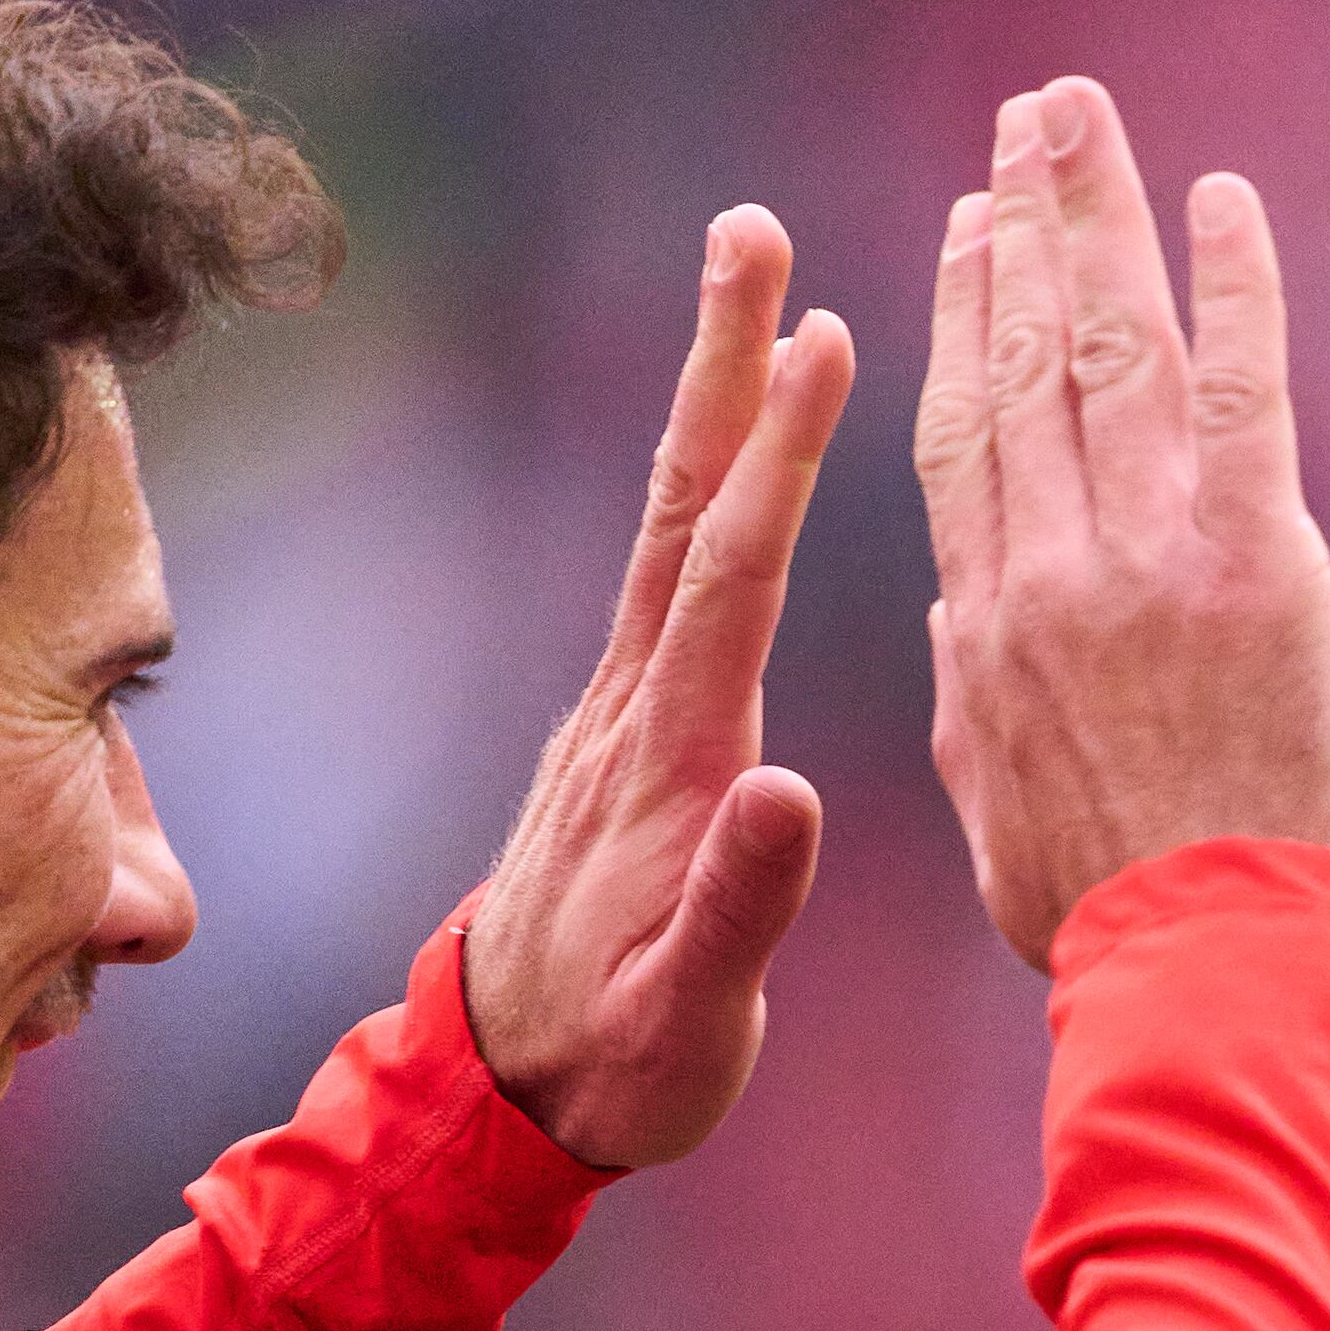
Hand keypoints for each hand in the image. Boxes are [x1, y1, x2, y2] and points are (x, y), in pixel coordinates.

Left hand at [462, 207, 848, 1167]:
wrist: (501, 1098)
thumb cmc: (615, 1070)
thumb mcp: (688, 1021)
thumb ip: (738, 907)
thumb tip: (789, 790)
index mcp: (672, 764)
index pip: (730, 582)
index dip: (781, 462)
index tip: (829, 342)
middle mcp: (634, 710)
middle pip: (684, 507)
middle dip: (725, 367)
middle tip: (753, 232)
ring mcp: (620, 710)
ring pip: (673, 523)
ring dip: (714, 398)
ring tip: (754, 284)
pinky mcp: (628, 726)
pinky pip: (677, 571)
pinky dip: (713, 483)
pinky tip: (736, 443)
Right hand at [909, 76, 1329, 970]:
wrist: (1208, 971)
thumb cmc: (1120, 928)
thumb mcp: (1004, 824)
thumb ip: (972, 710)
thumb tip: (949, 620)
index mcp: (981, 631)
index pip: (964, 439)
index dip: (964, 319)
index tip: (975, 229)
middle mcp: (1042, 570)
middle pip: (1019, 361)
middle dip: (1023, 226)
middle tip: (1029, 122)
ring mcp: (1139, 557)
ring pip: (1105, 347)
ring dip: (1096, 215)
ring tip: (1084, 114)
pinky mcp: (1249, 562)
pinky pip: (1236, 386)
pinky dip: (1228, 283)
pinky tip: (1219, 194)